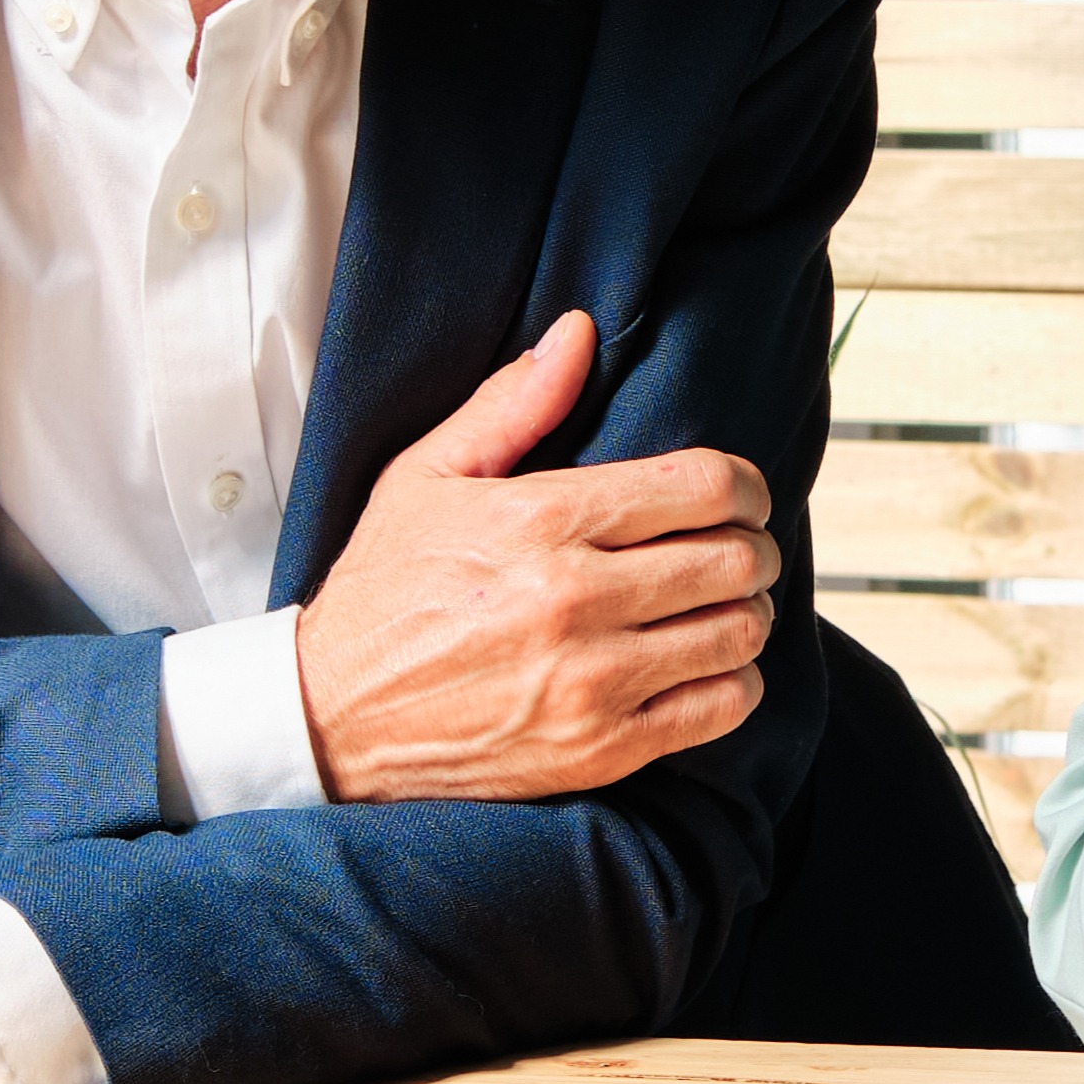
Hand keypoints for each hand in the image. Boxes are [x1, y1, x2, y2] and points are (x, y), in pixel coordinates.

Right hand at [291, 310, 778, 803]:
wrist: (331, 716)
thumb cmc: (383, 588)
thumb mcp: (426, 476)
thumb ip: (512, 404)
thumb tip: (578, 334)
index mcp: (542, 520)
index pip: (702, 487)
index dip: (745, 485)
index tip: (743, 495)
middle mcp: (574, 600)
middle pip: (732, 560)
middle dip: (751, 547)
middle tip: (739, 549)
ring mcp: (590, 682)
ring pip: (736, 633)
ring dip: (745, 613)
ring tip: (723, 606)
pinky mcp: (598, 750)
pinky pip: (717, 708)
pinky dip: (734, 682)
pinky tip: (707, 666)